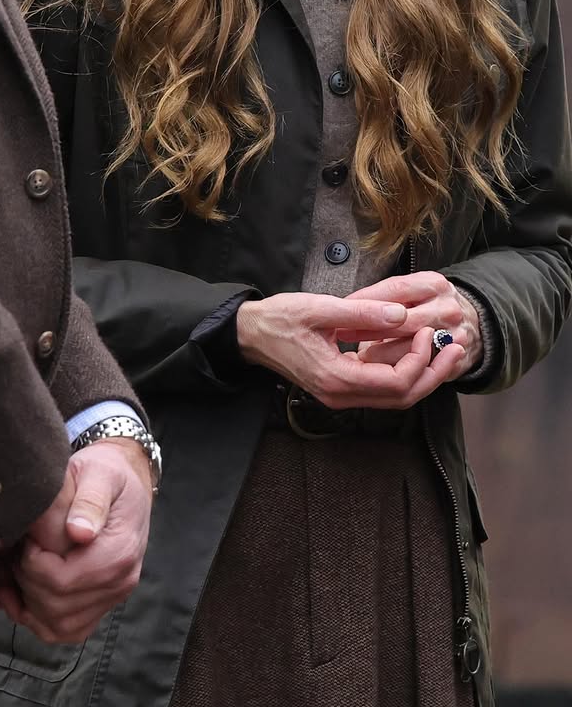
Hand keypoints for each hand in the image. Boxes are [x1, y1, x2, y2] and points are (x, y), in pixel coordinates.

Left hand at [0, 439, 152, 644]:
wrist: (125, 480)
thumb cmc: (107, 472)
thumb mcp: (99, 473)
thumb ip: (90, 500)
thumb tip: (78, 533)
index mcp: (119, 553)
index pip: (62, 582)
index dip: (30, 564)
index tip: (26, 536)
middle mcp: (118, 583)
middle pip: (54, 607)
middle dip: (21, 580)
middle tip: (10, 548)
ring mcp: (108, 598)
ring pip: (54, 626)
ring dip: (20, 604)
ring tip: (1, 570)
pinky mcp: (95, 604)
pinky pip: (61, 628)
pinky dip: (31, 614)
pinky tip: (12, 587)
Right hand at [236, 290, 465, 408]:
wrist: (251, 334)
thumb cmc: (280, 318)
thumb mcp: (319, 308)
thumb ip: (362, 312)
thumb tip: (402, 315)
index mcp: (336, 377)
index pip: (395, 383)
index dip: (420, 360)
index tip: (427, 331)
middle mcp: (341, 395)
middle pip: (402, 398)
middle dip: (434, 374)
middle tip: (456, 348)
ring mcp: (341, 395)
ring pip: (395, 398)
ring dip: (423, 376)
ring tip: (445, 351)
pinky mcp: (341, 387)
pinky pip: (382, 389)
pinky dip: (405, 374)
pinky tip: (417, 354)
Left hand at [348, 272, 482, 378]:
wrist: (473, 321)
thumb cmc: (430, 304)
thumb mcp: (411, 288)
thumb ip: (382, 296)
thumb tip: (348, 306)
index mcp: (434, 284)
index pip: (394, 291)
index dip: (364, 302)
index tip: (342, 312)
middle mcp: (447, 309)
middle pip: (401, 324)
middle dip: (367, 332)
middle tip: (344, 336)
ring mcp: (455, 336)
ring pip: (409, 353)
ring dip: (379, 357)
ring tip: (359, 356)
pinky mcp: (457, 361)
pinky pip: (420, 372)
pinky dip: (397, 372)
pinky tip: (380, 369)